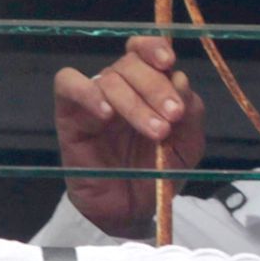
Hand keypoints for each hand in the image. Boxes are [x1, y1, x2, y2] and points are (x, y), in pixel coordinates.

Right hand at [54, 36, 205, 236]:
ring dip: (135, 102)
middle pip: (131, 64)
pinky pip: (68, 85)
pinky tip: (106, 114)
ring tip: (155, 131)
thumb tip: (181, 78)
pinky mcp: (70, 116)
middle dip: (156, 87)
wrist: (130, 212)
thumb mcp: (186, 148)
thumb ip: (191, 115)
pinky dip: (86, 92)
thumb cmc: (155, 175)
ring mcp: (93, 99)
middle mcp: (120, 87)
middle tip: (172, 116)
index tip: (169, 62)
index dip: (155, 47)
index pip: (146, 51)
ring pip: (108, 78)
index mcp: (148, 87)